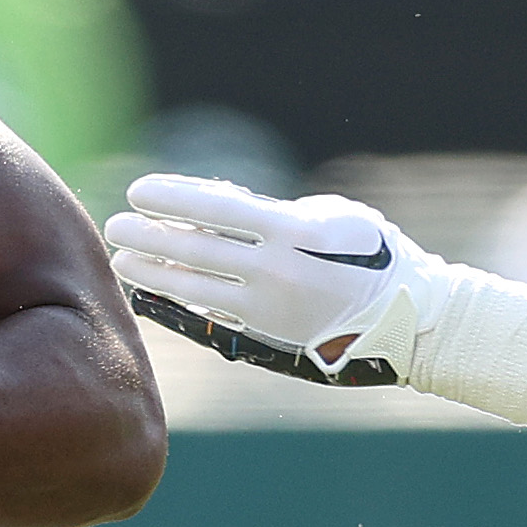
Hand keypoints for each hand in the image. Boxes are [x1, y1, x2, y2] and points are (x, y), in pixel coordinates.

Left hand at [104, 174, 446, 386]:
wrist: (411, 318)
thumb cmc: (371, 254)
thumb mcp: (331, 217)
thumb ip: (273, 213)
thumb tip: (212, 206)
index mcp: (294, 230)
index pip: (217, 207)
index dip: (172, 197)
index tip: (137, 191)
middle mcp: (276, 268)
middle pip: (194, 248)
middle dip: (148, 235)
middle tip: (115, 225)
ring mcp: (269, 306)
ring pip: (193, 287)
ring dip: (151, 272)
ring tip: (121, 259)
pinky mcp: (266, 334)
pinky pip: (208, 316)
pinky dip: (175, 302)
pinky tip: (149, 292)